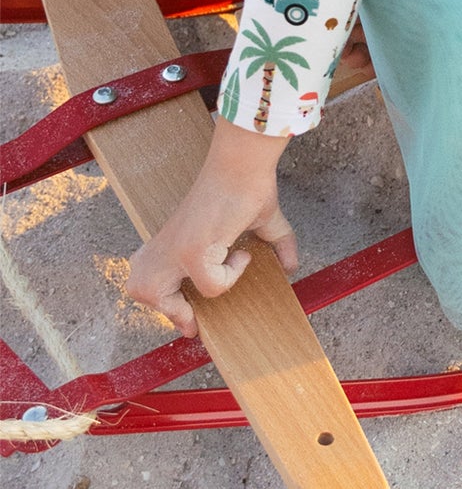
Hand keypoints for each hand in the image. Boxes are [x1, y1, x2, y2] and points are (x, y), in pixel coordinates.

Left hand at [126, 117, 294, 337]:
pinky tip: (242, 254)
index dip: (166, 305)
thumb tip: (293, 266)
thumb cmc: (248, 184)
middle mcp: (168, 245)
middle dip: (166, 309)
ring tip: (220, 279)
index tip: (189, 324)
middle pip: (141, 287)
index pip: (150, 276)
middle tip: (192, 321)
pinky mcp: (194, 251)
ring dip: (186, 301)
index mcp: (173, 238)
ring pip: (160, 295)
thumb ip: (276, 243)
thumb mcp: (260, 220)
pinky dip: (232, 275)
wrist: (244, 164)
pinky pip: (212, 285)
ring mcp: (177, 249)